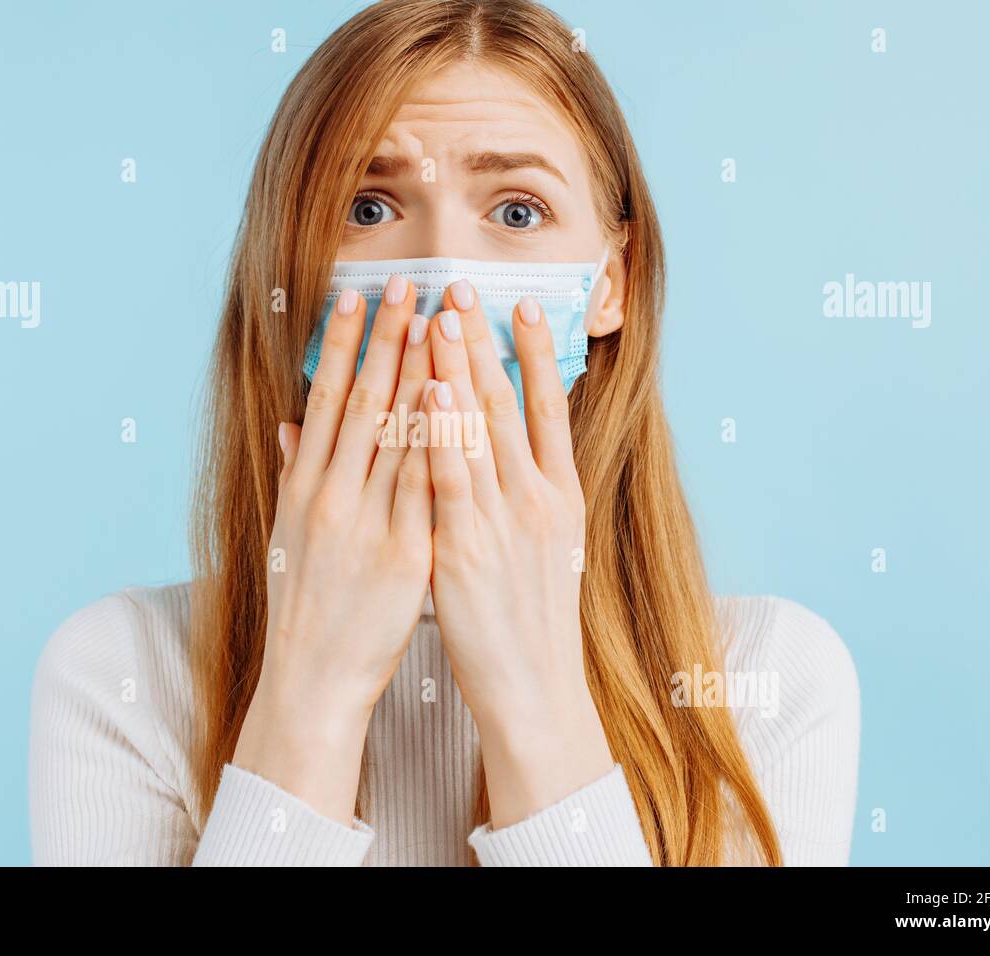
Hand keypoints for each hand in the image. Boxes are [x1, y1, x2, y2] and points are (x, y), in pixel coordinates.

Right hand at [233, 276, 433, 825]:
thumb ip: (294, 473)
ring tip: (441, 321)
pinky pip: (429, 488)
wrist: (311, 679)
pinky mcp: (406, 557)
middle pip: (364, 402)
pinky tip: (459, 401)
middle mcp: (331, 496)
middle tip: (409, 283)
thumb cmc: (305, 604)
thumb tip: (291, 422)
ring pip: (399, 434)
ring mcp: (368, 524)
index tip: (361, 295)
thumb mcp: (289, 533)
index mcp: (303, 487)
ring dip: (422, 373)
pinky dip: (443, 442)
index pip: (326, 399)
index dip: (344, 343)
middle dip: (388, 339)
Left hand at [422, 279, 613, 827]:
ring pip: (480, 431)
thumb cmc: (532, 621)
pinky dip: (441, 432)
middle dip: (483, 342)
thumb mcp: (547, 549)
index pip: (548, 407)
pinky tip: (429, 390)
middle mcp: (538, 499)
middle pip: (509, 405)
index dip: (533, 352)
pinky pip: (452, 481)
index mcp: (560, 497)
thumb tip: (517, 453)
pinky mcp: (468, 551)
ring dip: (457, 368)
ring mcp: (505, 523)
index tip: (519, 303)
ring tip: (440, 313)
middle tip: (463, 285)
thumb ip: (528, 497)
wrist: (535, 690)